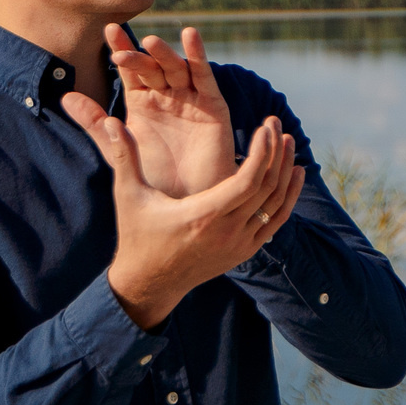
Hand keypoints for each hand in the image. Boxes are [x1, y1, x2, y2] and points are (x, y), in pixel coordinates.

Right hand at [63, 101, 306, 329]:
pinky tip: (294, 175)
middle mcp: (227, 232)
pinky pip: (276, 222)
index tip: (265, 127)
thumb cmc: (137, 235)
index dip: (262, 153)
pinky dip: (288, 197)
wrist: (149, 283)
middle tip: (277, 124)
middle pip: (267, 188)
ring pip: (277, 205)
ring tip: (290, 143)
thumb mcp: (128, 196)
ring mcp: (240, 244)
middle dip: (276, 153)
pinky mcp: (245, 251)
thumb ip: (124, 157)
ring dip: (286, 173)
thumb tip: (111, 121)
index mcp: (203, 216)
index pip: (248, 182)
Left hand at [108, 24, 236, 197]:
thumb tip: (65, 97)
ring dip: (165, 54)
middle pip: (152, 67)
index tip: (109, 32)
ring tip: (151, 42)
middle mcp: (167, 96)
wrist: (187, 202)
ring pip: (177, 68)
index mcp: (143, 103)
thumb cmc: (155, 179)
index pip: (131, 70)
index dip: (122, 51)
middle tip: (121, 52)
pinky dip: (198, 56)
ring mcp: (191, 99)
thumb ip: (95, 123)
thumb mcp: (119, 148)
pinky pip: (205, 78)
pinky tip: (190, 37)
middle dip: (139, 55)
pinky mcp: (214, 107)